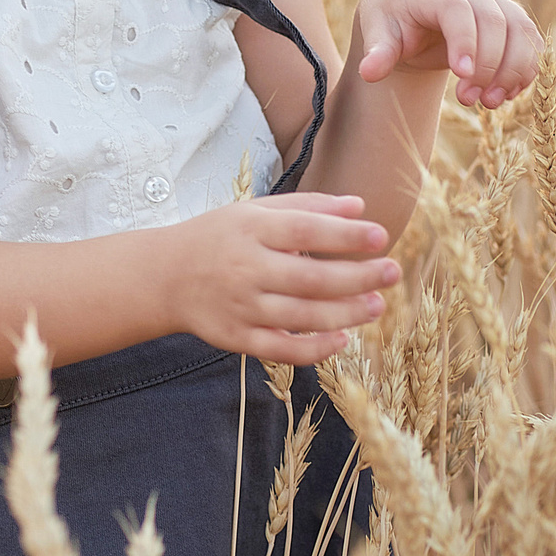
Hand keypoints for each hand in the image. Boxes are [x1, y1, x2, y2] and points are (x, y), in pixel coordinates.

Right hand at [165, 191, 401, 366]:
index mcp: (250, 229)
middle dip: (357, 277)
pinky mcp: (237, 338)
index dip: (345, 234)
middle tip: (391, 272)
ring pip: (302, 316)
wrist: (164, 276)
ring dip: (346, 313)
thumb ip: (307, 207)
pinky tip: (343, 339)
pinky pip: (282, 349)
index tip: (380, 235)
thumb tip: (359, 206)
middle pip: (310, 277)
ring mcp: (241, 307)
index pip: (304, 231)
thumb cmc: (218, 237)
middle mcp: (245, 268)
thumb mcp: (254, 211)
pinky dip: (315, 348)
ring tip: (377, 304)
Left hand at [355, 0, 543, 108]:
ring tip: (490, 103)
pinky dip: (526, 69)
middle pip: (494, 21)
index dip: (464, 42)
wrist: (411, 11)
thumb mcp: (377, 33)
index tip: (462, 77)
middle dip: (488, 66)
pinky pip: (530, 41)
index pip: (456, 10)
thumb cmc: (391, 22)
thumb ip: (377, 52)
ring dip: (513, 70)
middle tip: (470, 100)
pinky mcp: (511, 18)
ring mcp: (494, 1)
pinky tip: (507, 95)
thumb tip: (369, 72)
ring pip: (520, 30)